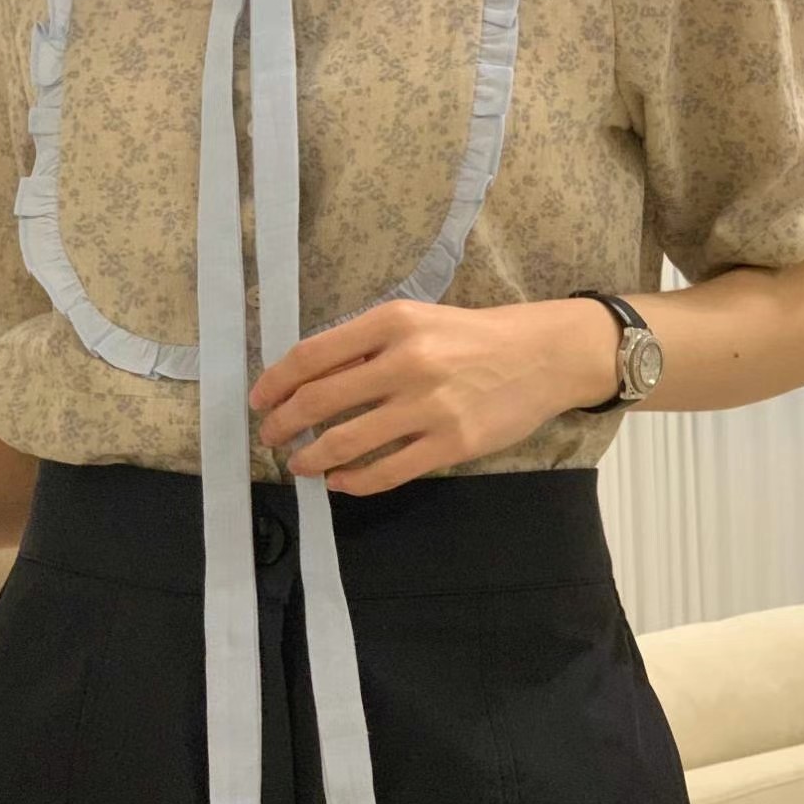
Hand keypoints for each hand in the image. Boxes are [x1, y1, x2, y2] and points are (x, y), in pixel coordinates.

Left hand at [248, 298, 619, 495]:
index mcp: (393, 323)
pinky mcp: (451, 444)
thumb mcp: (418, 321)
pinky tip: (338, 482)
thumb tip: (311, 380)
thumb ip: (368, 347)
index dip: (275, 382)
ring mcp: (430, 406)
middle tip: (271, 438)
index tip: (260, 400)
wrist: (543, 355)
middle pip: (319, 400)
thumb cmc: (474, 336)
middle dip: (283, 425)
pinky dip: (352, 481)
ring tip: (299, 464)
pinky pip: (386, 471)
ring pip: (346, 442)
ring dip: (310, 458)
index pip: (312, 355)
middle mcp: (408, 361)